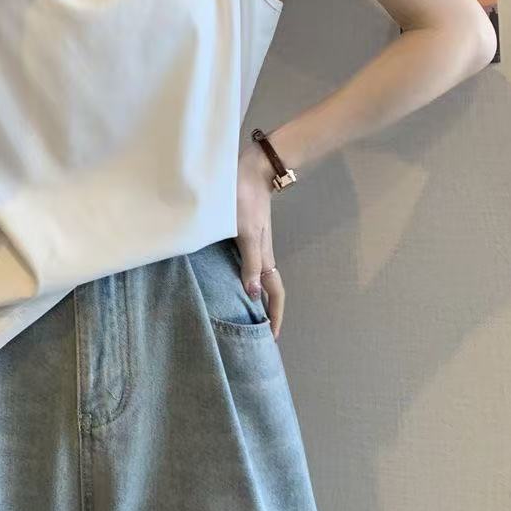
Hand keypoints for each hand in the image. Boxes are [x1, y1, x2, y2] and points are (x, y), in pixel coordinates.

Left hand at [235, 142, 285, 338]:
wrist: (249, 172)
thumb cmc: (245, 201)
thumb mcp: (245, 233)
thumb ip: (249, 263)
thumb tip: (253, 295)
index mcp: (264, 257)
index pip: (275, 293)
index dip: (276, 315)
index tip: (273, 338)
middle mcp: (262, 255)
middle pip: (269, 290)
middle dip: (268, 312)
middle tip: (260, 334)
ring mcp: (255, 245)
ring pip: (259, 279)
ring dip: (257, 298)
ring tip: (248, 315)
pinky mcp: (246, 236)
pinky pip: (249, 266)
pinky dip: (247, 281)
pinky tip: (235, 284)